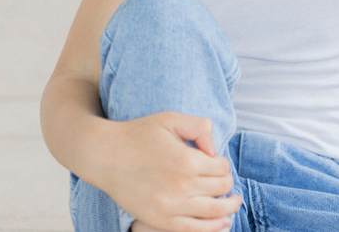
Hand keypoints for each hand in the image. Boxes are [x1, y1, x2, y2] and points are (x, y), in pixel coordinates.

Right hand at [100, 111, 241, 231]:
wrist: (105, 156)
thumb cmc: (139, 134)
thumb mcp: (170, 119)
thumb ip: (199, 127)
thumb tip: (215, 150)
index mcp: (186, 161)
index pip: (222, 168)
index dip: (222, 163)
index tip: (215, 161)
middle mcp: (181, 186)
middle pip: (220, 189)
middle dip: (226, 183)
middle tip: (222, 179)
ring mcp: (170, 207)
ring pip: (213, 212)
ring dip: (229, 208)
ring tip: (234, 203)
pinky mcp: (159, 221)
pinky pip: (194, 230)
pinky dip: (213, 228)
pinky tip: (223, 222)